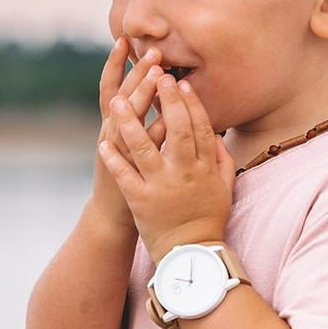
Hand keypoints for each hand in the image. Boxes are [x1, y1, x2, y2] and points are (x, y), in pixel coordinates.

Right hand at [92, 37, 167, 233]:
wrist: (114, 216)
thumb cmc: (126, 177)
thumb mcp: (127, 144)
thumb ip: (138, 120)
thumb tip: (151, 93)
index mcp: (111, 125)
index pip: (111, 86)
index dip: (116, 64)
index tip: (124, 40)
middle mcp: (110, 134)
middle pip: (121, 96)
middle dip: (136, 73)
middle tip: (152, 51)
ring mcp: (118, 154)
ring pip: (129, 119)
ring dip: (142, 96)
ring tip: (156, 74)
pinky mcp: (129, 171)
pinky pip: (145, 149)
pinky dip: (155, 134)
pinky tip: (167, 117)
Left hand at [99, 74, 235, 262]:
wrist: (191, 253)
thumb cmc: (208, 218)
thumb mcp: (225, 188)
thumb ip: (223, 159)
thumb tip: (217, 134)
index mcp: (205, 167)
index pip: (200, 127)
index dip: (190, 103)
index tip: (180, 82)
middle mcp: (185, 173)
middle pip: (176, 129)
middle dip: (165, 100)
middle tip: (155, 75)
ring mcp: (161, 186)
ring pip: (144, 147)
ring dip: (130, 121)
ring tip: (117, 101)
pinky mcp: (141, 201)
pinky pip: (125, 175)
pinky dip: (114, 159)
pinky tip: (102, 142)